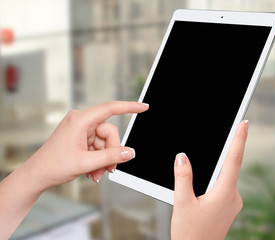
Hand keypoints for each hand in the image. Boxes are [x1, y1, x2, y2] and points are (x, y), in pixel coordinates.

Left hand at [24, 101, 148, 189]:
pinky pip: (98, 146)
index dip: (129, 107)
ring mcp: (80, 129)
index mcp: (80, 120)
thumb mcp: (86, 163)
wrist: (37, 175)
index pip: (110, 109)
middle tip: (108, 169)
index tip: (144, 107)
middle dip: (111, 152)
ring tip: (96, 174)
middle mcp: (81, 121)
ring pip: (105, 142)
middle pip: (109, 133)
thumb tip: (129, 152)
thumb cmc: (54, 166)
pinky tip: (92, 171)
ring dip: (104, 159)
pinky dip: (98, 159)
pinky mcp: (80, 137)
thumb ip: (111, 156)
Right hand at [171, 120, 247, 239]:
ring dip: (215, 171)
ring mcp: (233, 203)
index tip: (245, 123)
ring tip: (200, 177)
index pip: (234, 159)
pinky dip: (214, 182)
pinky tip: (201, 188)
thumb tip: (182, 157)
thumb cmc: (191, 234)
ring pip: (224, 178)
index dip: (239, 139)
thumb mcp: (182, 203)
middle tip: (222, 134)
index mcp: (224, 193)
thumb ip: (183, 177)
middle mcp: (233, 197)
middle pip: (229, 167)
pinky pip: (223, 187)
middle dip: (223, 153)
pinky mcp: (228, 208)